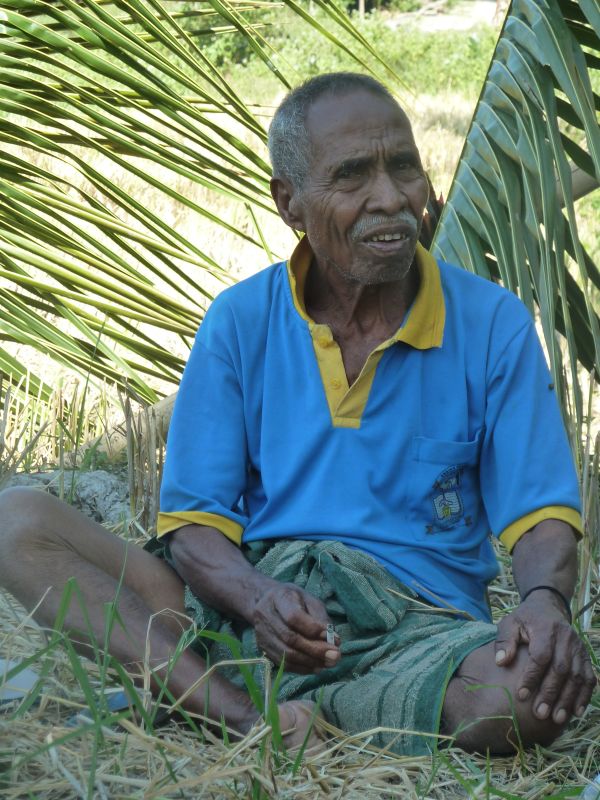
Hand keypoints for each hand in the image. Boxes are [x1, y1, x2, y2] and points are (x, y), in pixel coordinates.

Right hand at [251, 581, 340, 673]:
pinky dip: (301, 668)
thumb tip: (333, 640)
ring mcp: (261, 634)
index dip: (314, 630)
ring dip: (310, 662)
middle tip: (335, 657)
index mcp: (278, 597)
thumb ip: (321, 618)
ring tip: (328, 664)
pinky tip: (316, 667)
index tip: (334, 638)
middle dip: (315, 650)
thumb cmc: (293, 600)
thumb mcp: (310, 600)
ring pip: (285, 654)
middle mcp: (265, 615)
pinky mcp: (263, 648)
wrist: (265, 601)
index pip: (294, 617)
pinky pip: (282, 664)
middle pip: (289, 638)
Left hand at [494, 591, 595, 724]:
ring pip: (577, 676)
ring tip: (556, 719)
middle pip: (561, 669)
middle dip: (550, 693)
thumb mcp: (510, 623)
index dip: (532, 677)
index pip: (540, 656)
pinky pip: (589, 678)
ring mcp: (579, 647)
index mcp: (546, 629)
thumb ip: (505, 641)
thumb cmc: (525, 619)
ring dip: (568, 700)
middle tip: (539, 714)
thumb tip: (501, 661)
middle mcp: (566, 638)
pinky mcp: (585, 655)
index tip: (521, 695)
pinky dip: (584, 696)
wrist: (548, 607)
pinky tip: (576, 713)